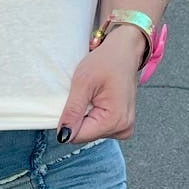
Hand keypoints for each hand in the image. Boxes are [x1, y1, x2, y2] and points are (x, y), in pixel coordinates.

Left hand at [57, 28, 143, 144]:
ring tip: (91, 94)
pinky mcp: (122, 124)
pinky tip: (96, 99)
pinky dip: (92, 114)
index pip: (78, 136)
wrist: (124, 51)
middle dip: (77, 117)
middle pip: (85, 135)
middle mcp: (123, 129)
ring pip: (90, 131)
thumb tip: (63, 136)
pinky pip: (98, 126)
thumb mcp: (83, 82)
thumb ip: (73, 111)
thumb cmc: (106, 61)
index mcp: (115, 120)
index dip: (67, 120)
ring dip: (84, 115)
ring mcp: (124, 128)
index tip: (70, 100)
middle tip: (82, 94)